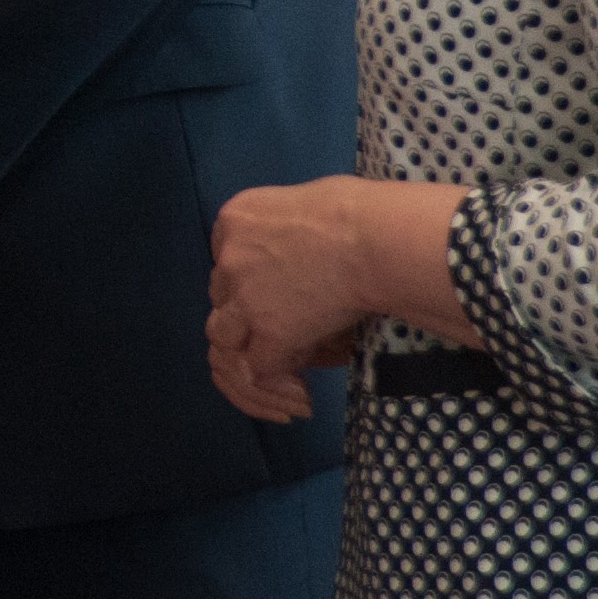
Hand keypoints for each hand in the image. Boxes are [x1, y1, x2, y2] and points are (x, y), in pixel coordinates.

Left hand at [209, 176, 474, 422]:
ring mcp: (244, 296)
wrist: (375, 239)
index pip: (226, 263)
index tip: (281, 303)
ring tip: (288, 377)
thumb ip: (285, 233)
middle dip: (248, 322)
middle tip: (284, 345)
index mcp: (235, 220)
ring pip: (224, 338)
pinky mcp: (269, 331)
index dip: (251, 289)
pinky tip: (302, 393)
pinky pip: (256, 367)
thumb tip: (295, 263)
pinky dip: (274, 382)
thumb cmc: (360, 216)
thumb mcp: (303, 205)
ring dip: (251, 357)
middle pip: (222, 300)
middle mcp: (228, 257)